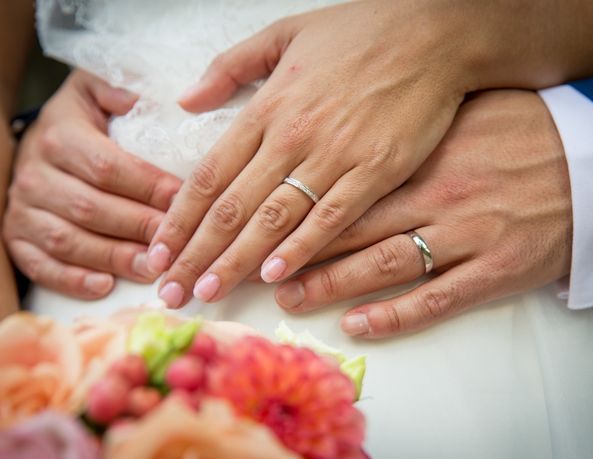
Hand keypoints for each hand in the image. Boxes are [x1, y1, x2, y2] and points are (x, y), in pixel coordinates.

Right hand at [2, 70, 180, 298]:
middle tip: (176, 245)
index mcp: (60, 136)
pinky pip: (39, 265)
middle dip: (138, 228)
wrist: (40, 142)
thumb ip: (119, 90)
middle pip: (91, 208)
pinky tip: (104, 286)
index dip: (147, 187)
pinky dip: (71, 279)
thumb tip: (140, 100)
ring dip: (113, 258)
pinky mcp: (17, 237)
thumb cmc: (83, 121)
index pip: (107, 166)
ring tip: (152, 270)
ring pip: (67, 240)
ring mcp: (23, 209)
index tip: (184, 201)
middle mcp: (35, 174)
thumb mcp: (96, 91)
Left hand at [150, 0, 592, 308]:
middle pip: (232, 205)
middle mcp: (292, 135)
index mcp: (267, 107)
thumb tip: (187, 101)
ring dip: (237, 260)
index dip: (179, 218)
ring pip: (274, 218)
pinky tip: (276, 275)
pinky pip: (330, 217)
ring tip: (209, 292)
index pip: (209, 174)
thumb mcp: (285, 32)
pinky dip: (301, 247)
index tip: (158, 251)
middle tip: (173, 290)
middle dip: (197, 253)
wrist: (434, 34)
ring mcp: (334, 156)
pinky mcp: (375, 171)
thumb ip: (230, 67)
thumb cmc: (360, 32)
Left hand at [273, 90, 571, 337]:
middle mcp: (437, 197)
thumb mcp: (458, 120)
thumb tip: (347, 147)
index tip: (260, 224)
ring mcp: (466, 235)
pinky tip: (359, 324)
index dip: (297, 208)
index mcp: (422, 158)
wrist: (591, 162)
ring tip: (291, 297)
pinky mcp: (494, 270)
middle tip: (255, 270)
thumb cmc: (519, 134)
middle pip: (353, 229)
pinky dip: (395, 315)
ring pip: (385, 265)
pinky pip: (436, 298)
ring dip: (332, 284)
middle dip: (299, 252)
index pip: (344, 187)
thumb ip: (404, 137)